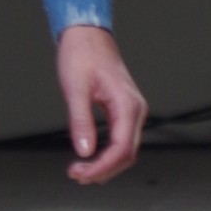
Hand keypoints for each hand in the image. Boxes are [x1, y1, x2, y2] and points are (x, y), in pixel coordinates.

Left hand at [56, 25, 146, 184]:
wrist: (88, 35)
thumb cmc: (82, 55)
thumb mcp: (75, 88)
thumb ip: (81, 120)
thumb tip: (84, 150)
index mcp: (127, 105)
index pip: (121, 148)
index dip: (101, 167)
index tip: (80, 174)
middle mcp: (135, 110)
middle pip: (128, 154)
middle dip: (103, 170)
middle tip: (76, 175)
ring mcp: (132, 110)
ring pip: (127, 150)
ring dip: (106, 165)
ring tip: (81, 171)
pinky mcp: (124, 110)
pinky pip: (122, 140)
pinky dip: (108, 154)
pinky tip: (91, 158)